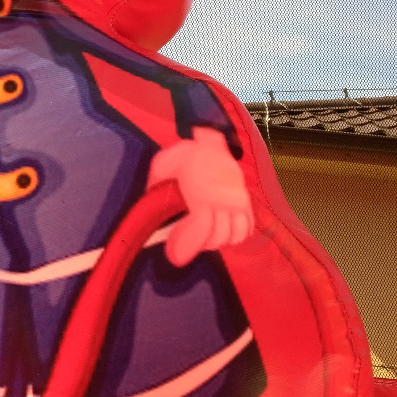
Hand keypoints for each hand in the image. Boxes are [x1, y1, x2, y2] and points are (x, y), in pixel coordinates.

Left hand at [147, 128, 253, 266]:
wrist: (208, 139)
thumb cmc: (183, 155)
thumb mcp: (162, 166)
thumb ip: (155, 188)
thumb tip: (147, 209)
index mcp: (201, 190)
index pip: (202, 226)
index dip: (189, 245)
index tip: (175, 257)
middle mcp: (223, 197)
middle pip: (219, 236)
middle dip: (201, 246)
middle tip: (186, 247)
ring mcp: (237, 199)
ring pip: (236, 234)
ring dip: (220, 242)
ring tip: (206, 239)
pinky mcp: (245, 199)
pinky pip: (249, 225)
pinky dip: (239, 235)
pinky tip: (225, 235)